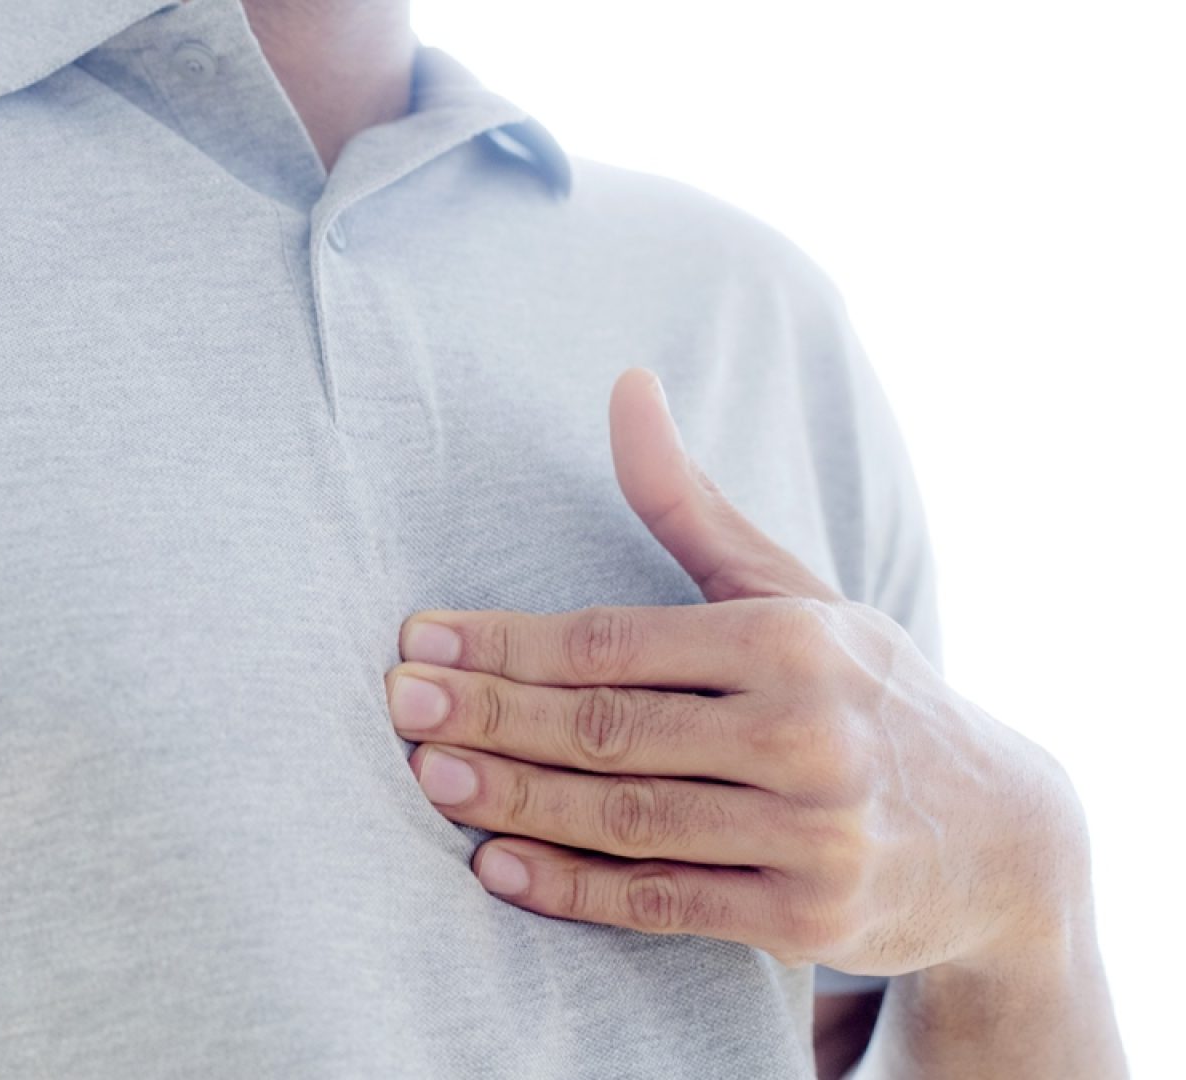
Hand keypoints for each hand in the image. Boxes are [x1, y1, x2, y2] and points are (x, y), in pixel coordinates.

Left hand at [385, 368, 1089, 977]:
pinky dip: (576, 890)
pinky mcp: (807, 921)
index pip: (615, 641)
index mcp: (791, 640)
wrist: (1000, 837)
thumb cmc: (863, 692)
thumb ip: (689, 507)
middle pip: (611, 727)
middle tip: (399, 707)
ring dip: (518, 799)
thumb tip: (625, 385)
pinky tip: (497, 866)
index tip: (419, 640)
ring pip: (629, 816)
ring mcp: (813, 833)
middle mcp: (807, 733)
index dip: (507, 642)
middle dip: (493, 716)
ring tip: (430, 777)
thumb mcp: (792, 592)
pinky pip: (665, 904)